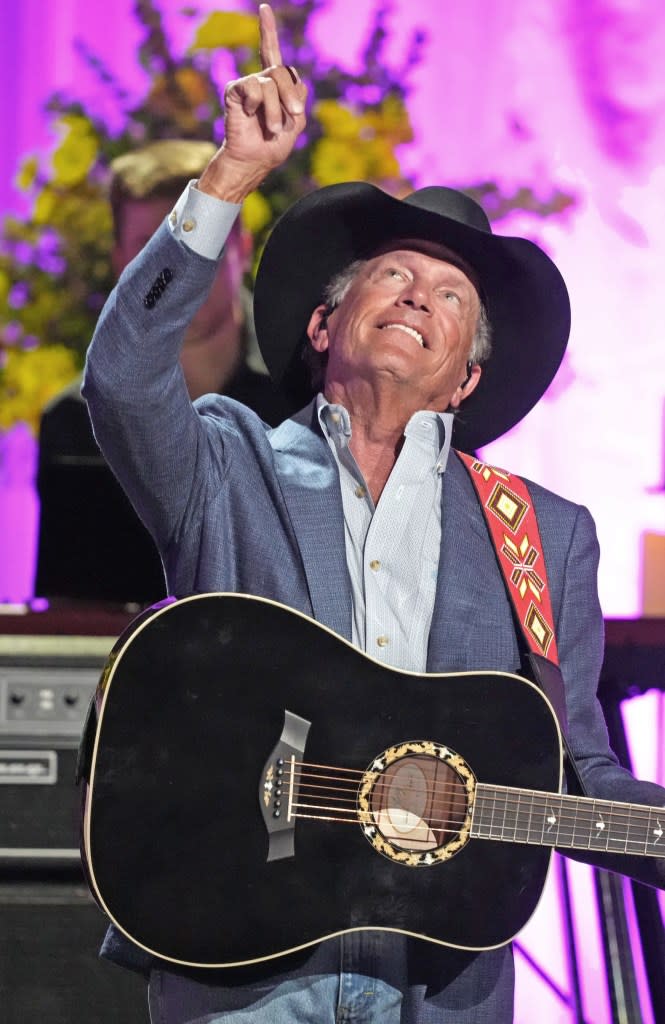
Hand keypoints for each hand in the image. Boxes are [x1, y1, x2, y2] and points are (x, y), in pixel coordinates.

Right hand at [199, 4, 307, 202]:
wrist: (254, 161)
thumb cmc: (274, 145)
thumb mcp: (296, 122)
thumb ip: (298, 97)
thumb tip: (294, 79)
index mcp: (275, 85)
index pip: (272, 52)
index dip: (268, 30)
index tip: (264, 8)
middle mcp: (260, 80)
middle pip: (282, 71)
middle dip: (290, 97)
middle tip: (292, 120)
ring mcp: (247, 85)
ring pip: (270, 83)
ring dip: (275, 110)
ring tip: (272, 129)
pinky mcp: (234, 91)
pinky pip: (253, 88)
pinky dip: (257, 105)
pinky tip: (250, 115)